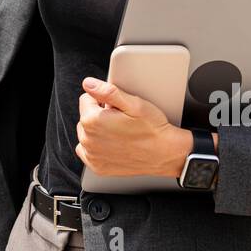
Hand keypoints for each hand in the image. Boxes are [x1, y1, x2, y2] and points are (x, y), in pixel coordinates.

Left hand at [75, 77, 190, 177]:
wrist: (165, 153)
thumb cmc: (152, 128)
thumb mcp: (133, 104)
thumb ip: (107, 91)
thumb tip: (87, 83)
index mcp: (92, 120)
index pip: (86, 99)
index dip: (103, 100)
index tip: (117, 107)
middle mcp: (87, 140)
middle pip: (86, 116)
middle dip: (100, 115)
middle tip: (121, 120)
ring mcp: (91, 155)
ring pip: (86, 133)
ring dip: (97, 131)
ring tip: (119, 132)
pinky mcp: (96, 166)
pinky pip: (87, 151)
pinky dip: (97, 147)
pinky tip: (113, 144)